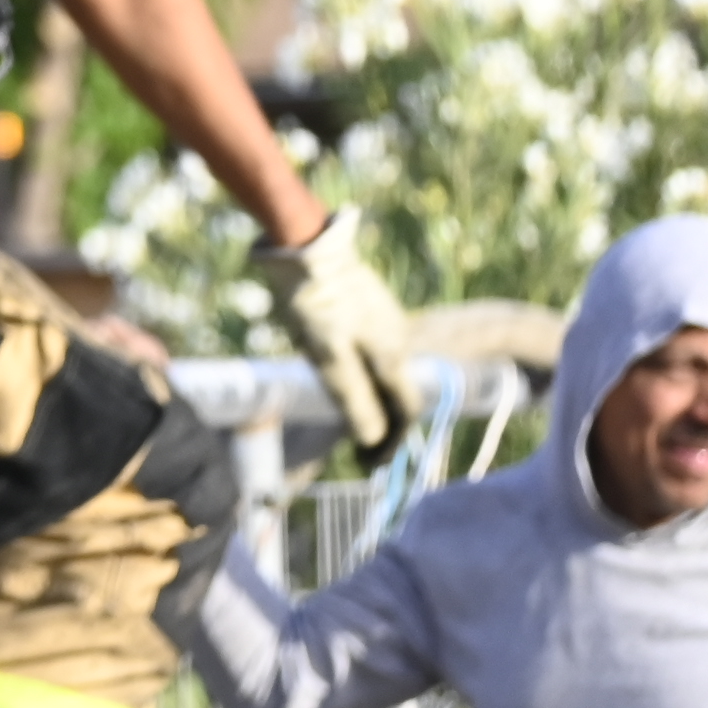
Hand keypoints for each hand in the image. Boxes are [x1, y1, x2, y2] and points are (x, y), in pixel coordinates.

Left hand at [249, 205, 418, 452]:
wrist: (302, 244)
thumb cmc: (312, 303)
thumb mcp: (328, 357)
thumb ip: (353, 397)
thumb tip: (371, 436)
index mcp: (393, 354)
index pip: (405, 411)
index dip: (389, 442)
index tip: (369, 464)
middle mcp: (397, 338)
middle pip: (397, 392)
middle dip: (381, 426)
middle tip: (358, 450)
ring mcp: (382, 319)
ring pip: (383, 371)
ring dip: (372, 401)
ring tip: (349, 422)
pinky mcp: (364, 305)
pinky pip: (369, 351)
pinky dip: (361, 375)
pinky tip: (337, 380)